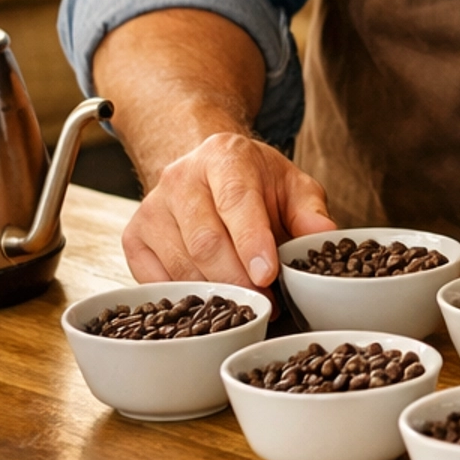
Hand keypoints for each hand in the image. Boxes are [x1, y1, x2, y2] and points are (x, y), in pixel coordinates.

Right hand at [121, 132, 335, 290]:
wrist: (207, 170)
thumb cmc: (255, 182)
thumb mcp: (291, 185)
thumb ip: (310, 211)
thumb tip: (325, 235)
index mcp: (224, 156)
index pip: (236, 201)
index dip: (251, 242)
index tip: (268, 275)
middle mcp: (181, 177)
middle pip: (205, 241)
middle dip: (239, 280)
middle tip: (267, 303)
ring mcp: (152, 207)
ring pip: (180, 265)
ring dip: (216, 294)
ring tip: (246, 304)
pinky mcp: (134, 236)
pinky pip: (155, 280)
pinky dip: (185, 299)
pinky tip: (211, 303)